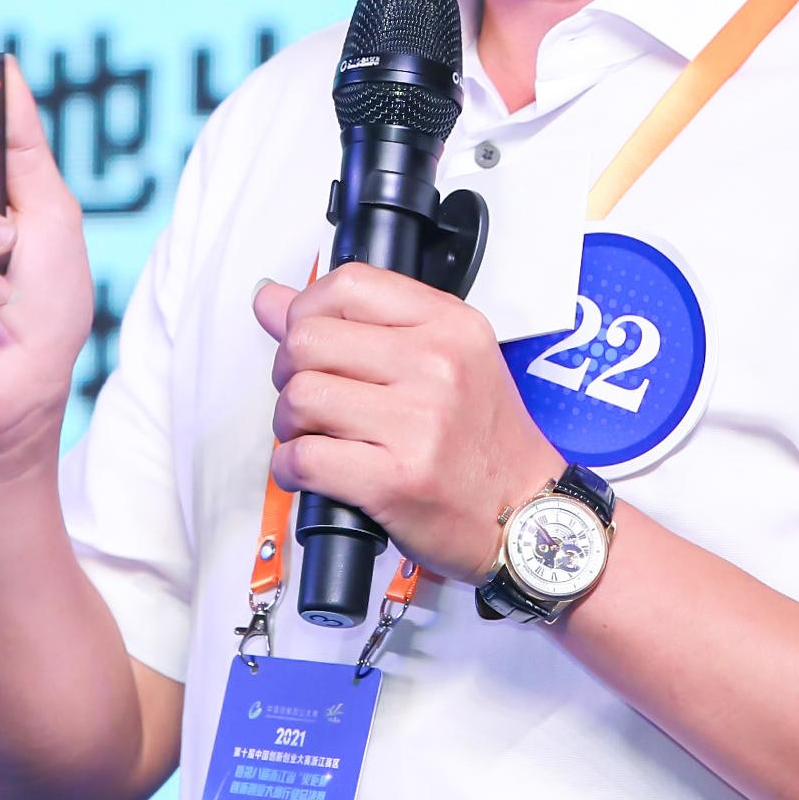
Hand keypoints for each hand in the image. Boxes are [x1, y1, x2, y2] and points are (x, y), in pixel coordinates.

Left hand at [254, 264, 563, 584]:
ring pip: (298, 398)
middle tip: (310, 398)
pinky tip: (310, 472)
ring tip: (316, 436)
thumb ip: (360, 324)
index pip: (347, 285)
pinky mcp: (394, 480)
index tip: (306, 337)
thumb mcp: (444, 360)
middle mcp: (435, 365)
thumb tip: (271, 299)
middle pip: (307, 340)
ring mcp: (417, 423)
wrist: (526, 514)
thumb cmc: (484, 441)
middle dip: (289, 372)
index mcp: (449, 325)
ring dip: (290, 424)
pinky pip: (302, 459)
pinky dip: (289, 469)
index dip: (305, 310)